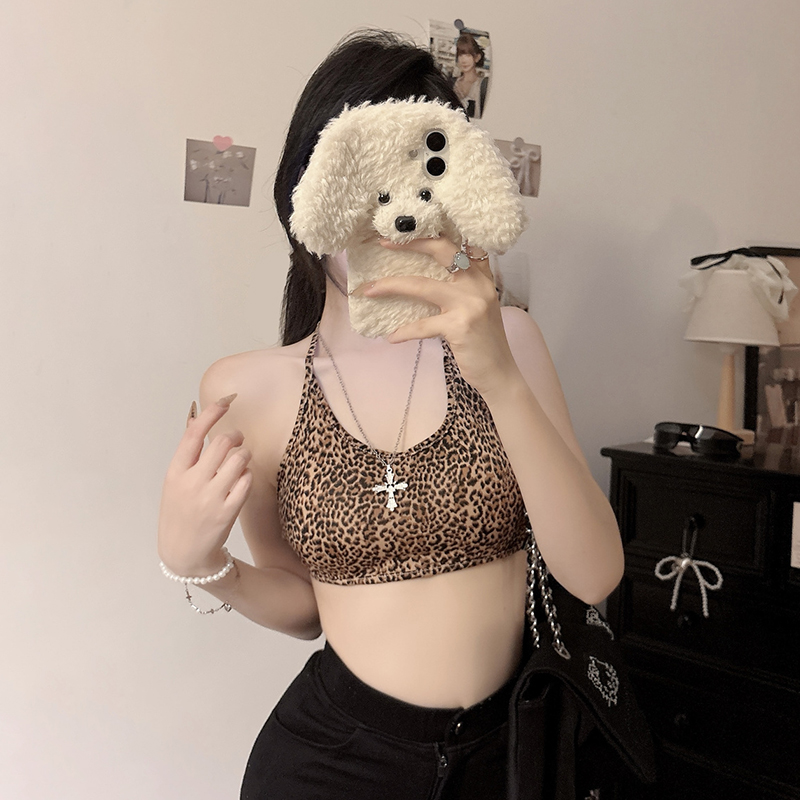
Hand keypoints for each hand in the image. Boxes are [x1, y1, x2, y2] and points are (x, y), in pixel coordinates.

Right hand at [157, 395, 252, 576]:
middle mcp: (192, 483)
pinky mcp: (228, 512)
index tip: (226, 401)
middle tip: (238, 439)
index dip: (211, 413)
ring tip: (241, 460)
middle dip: (235, 436)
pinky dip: (248, 475)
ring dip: (245, 455)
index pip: (193, 434)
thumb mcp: (174, 482)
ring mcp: (210, 498)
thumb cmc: (179, 513)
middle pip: (222, 443)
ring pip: (239, 460)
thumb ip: (188, 454)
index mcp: (175, 472)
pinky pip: (247, 481)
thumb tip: (196, 419)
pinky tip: (242, 479)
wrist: (183, 554)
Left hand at [356, 237, 520, 396]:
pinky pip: (421, 325)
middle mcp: (478, 284)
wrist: (500, 373)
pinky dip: (404, 332)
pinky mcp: (459, 326)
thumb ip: (461, 288)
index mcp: (482, 276)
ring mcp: (469, 304)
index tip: (407, 229)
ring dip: (390, 286)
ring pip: (421, 285)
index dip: (433, 232)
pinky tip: (392, 338)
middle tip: (384, 243)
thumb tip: (421, 279)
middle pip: (441, 250)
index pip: (459, 243)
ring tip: (369, 290)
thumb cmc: (483, 342)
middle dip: (410, 243)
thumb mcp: (479, 306)